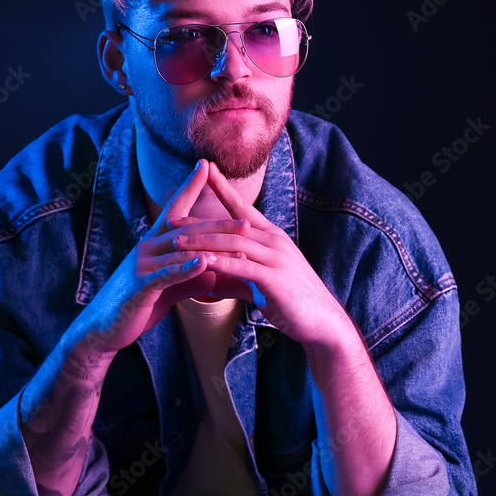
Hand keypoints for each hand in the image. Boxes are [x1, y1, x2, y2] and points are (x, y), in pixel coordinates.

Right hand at [73, 160, 220, 354]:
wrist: (102, 329)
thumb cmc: (135, 307)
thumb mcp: (166, 290)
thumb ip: (188, 279)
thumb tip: (212, 272)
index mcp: (153, 244)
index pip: (175, 210)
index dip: (190, 187)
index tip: (206, 166)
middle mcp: (147, 248)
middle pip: (186, 227)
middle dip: (217, 223)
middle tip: (245, 220)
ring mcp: (143, 265)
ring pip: (182, 248)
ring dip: (212, 244)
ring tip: (238, 242)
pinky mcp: (141, 285)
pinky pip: (168, 274)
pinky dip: (188, 267)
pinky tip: (206, 263)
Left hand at [167, 162, 353, 349]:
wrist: (323, 323)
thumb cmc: (292, 302)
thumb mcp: (259, 286)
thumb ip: (235, 280)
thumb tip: (210, 284)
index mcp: (271, 237)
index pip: (243, 209)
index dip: (223, 190)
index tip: (205, 172)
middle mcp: (275, 242)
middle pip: (231, 225)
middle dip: (200, 221)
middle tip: (172, 217)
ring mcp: (277, 259)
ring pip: (234, 244)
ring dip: (204, 241)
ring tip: (178, 240)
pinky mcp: (276, 280)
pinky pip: (244, 267)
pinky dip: (222, 263)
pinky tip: (203, 261)